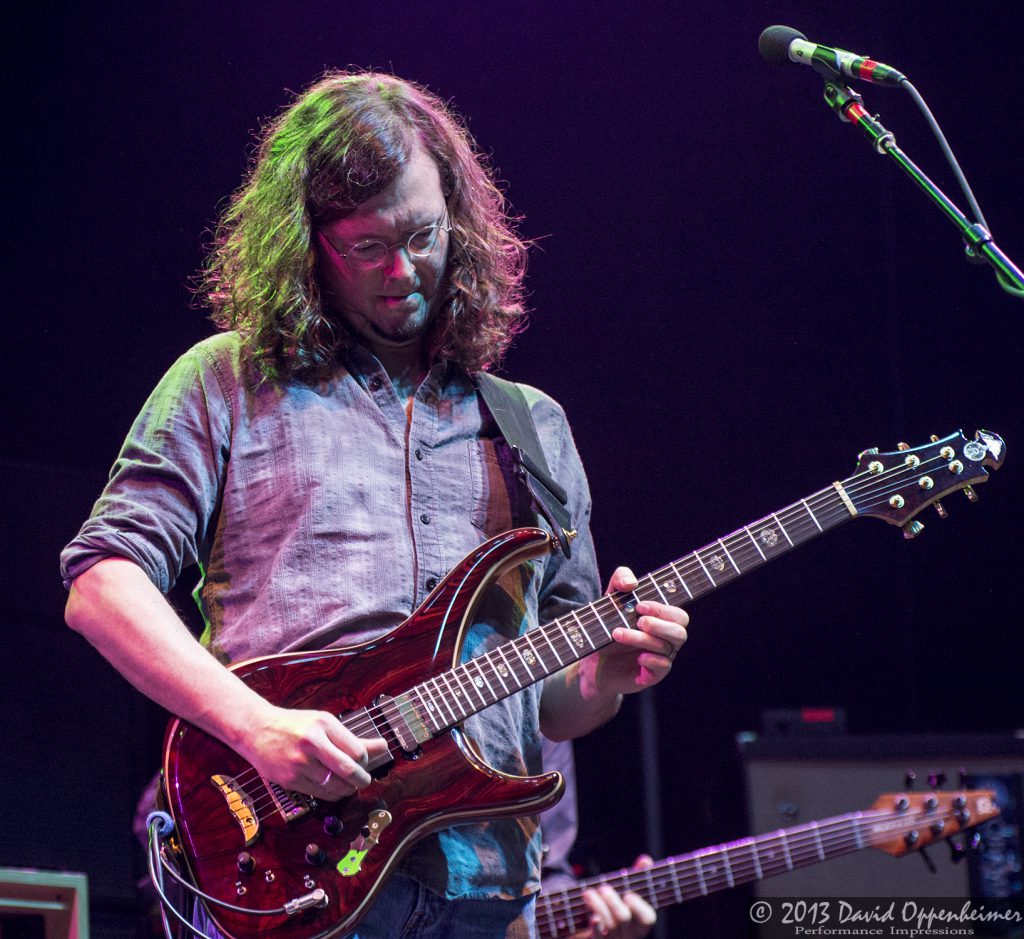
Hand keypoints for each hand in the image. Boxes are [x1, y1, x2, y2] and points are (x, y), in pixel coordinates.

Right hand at [240, 705, 388, 800]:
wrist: (257, 730)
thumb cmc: (296, 725)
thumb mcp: (325, 724)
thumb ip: (354, 739)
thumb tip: (384, 747)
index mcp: (324, 725)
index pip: (357, 751)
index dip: (366, 762)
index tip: (365, 764)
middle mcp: (312, 743)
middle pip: (349, 771)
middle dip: (362, 780)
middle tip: (364, 780)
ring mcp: (299, 763)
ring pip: (335, 786)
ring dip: (347, 789)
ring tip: (348, 784)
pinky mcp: (290, 780)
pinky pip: (319, 794)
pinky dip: (331, 794)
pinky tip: (332, 787)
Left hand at [579, 567, 688, 699]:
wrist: (591, 660)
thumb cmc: (605, 626)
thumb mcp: (609, 600)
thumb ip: (620, 580)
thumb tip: (632, 582)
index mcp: (661, 621)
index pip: (678, 615)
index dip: (662, 609)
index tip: (639, 605)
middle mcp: (665, 639)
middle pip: (680, 631)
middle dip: (660, 624)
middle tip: (638, 621)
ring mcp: (660, 657)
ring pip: (666, 647)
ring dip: (643, 639)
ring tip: (617, 633)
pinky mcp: (652, 674)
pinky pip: (663, 667)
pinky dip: (652, 659)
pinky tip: (638, 656)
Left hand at [579, 855, 656, 937]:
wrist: (597, 927)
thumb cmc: (618, 905)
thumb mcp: (629, 890)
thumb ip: (638, 876)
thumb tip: (645, 859)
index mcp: (640, 921)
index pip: (647, 918)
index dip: (639, 907)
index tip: (628, 894)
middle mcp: (629, 933)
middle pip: (624, 918)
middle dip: (613, 902)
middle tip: (603, 887)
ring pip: (610, 926)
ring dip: (598, 906)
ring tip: (588, 893)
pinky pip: (599, 938)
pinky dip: (596, 927)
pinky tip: (592, 918)